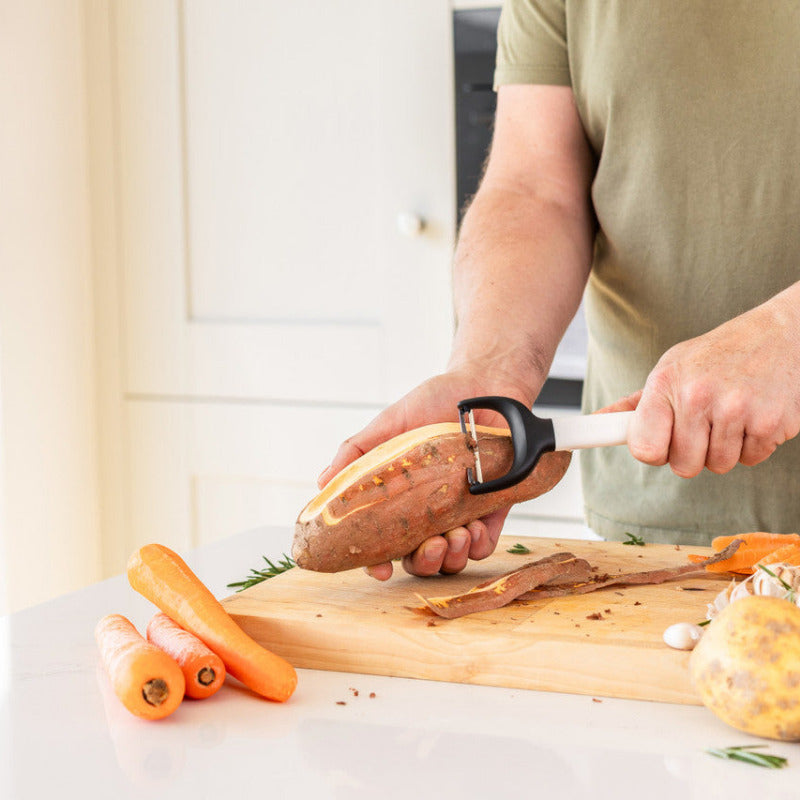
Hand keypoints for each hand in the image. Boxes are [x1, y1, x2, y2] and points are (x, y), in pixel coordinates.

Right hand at [317, 369, 538, 579]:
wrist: (484, 383)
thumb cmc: (436, 401)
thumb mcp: (390, 424)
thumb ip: (357, 452)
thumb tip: (321, 483)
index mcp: (401, 499)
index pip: (384, 542)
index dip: (378, 562)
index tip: (381, 568)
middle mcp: (429, 511)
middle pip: (420, 559)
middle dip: (424, 563)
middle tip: (431, 545)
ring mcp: (462, 512)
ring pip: (453, 558)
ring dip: (452, 557)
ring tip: (455, 534)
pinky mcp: (494, 508)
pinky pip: (486, 544)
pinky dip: (480, 544)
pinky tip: (476, 527)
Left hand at [626, 293, 799, 476]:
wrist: (781, 333)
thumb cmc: (716, 356)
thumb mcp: (670, 369)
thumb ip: (635, 404)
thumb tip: (598, 422)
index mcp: (666, 383)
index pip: (644, 448)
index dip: (654, 452)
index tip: (661, 444)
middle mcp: (698, 396)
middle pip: (683, 466)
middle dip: (692, 453)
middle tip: (703, 424)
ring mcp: (737, 410)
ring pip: (719, 465)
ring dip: (724, 448)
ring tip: (730, 414)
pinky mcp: (772, 423)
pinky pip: (751, 460)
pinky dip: (752, 445)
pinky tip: (752, 415)